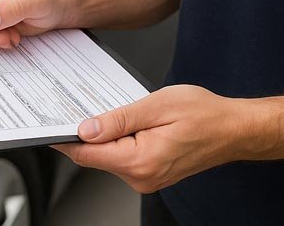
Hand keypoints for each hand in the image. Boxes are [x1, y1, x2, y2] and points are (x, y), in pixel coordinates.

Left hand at [52, 85, 257, 192]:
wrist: (234, 129)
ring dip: (106, 135)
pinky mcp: (152, 173)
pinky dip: (120, 140)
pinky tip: (129, 122)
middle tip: (80, 105)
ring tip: (118, 110)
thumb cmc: (204, 114)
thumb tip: (86, 128)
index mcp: (140, 160)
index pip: (88, 154)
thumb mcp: (156, 105)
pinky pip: (124, 157)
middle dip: (87, 132)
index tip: (49, 126)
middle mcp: (141, 176)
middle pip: (96, 155)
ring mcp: (147, 178)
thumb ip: (118, 119)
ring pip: (110, 156)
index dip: (65, 139)